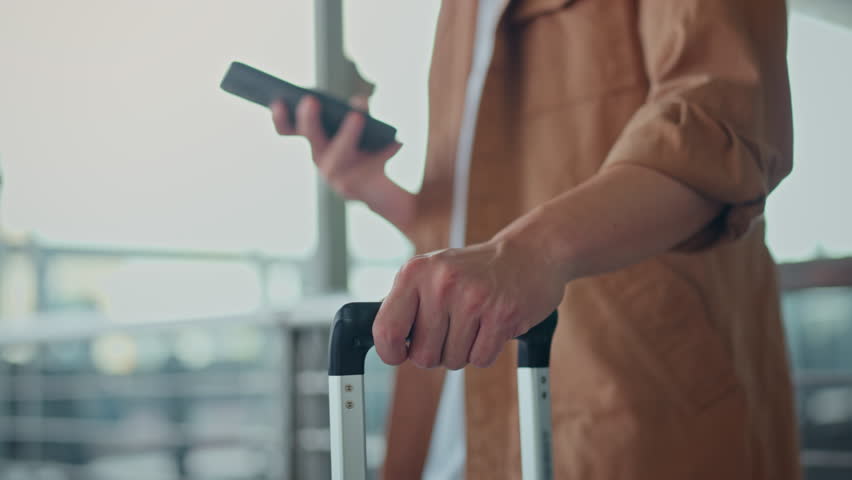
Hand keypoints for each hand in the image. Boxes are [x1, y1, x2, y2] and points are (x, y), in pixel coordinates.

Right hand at [270, 95, 401, 201]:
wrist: (381, 195)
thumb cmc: (368, 155)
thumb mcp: (361, 131)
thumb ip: (357, 114)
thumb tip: (359, 104)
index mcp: (316, 143)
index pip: (289, 129)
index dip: (280, 117)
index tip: (278, 100)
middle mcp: (320, 160)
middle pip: (310, 137)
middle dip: (309, 119)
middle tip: (310, 100)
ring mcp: (334, 177)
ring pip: (339, 153)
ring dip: (347, 134)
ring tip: (357, 116)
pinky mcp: (353, 188)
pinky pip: (368, 166)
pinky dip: (384, 153)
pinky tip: (398, 143)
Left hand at [372, 237, 567, 369]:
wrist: (529, 253)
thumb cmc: (474, 271)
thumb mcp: (431, 273)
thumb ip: (406, 304)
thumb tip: (384, 343)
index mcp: (415, 272)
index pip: (386, 329)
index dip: (391, 352)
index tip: (400, 353)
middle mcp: (441, 283)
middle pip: (423, 355)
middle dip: (436, 353)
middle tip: (450, 332)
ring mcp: (473, 299)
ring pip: (453, 360)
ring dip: (463, 351)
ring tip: (473, 325)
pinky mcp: (502, 315)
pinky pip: (481, 359)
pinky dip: (485, 351)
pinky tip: (491, 327)